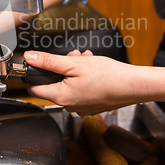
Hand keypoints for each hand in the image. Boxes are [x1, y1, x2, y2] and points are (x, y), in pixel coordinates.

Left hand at [24, 50, 147, 115]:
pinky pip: (80, 90)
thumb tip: (30, 58)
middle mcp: (69, 106)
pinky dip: (83, 79)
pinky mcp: (92, 105)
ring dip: (74, 70)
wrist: (134, 86)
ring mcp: (81, 107)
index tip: (41, 63)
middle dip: (61, 67)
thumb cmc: (108, 76)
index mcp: (61, 97)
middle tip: (74, 57)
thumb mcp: (74, 63)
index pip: (34, 88)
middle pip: (54, 83)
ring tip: (87, 60)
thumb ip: (49, 61)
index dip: (35, 73)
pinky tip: (94, 69)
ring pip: (68, 85)